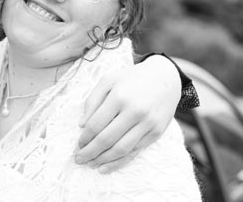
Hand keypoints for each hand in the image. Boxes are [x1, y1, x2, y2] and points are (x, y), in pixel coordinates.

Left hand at [73, 54, 180, 172]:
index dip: (85, 137)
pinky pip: (136, 151)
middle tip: (79, 159)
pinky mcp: (156, 132)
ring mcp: (147, 123)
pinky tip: (107, 166)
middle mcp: (134, 111)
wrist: (165, 77)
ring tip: (91, 165)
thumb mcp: (108, 80)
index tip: (78, 144)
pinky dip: (120, 162)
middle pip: (107, 139)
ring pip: (122, 149)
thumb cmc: (131, 78)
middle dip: (90, 152)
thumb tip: (82, 125)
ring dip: (103, 160)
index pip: (96, 124)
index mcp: (119, 96)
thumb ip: (92, 100)